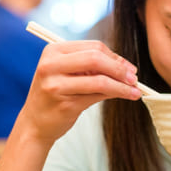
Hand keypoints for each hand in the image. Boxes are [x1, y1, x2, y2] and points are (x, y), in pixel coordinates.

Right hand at [16, 40, 140, 145]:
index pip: (93, 47)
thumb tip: (127, 66)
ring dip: (122, 85)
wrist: (34, 123)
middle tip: (134, 78)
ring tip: (136, 90)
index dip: (115, 56)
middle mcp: (51, 65)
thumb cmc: (56, 95)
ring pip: (99, 80)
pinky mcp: (64, 104)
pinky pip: (97, 96)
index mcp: (53, 51)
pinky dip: (115, 95)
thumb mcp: (68, 74)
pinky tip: (127, 96)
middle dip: (120, 69)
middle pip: (96, 59)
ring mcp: (56, 85)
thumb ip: (92, 67)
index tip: (129, 67)